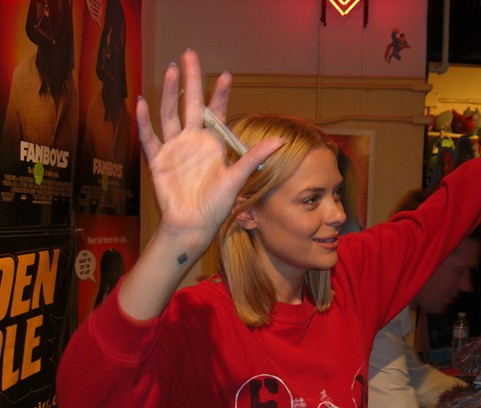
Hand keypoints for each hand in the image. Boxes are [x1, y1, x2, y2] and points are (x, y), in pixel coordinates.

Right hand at [136, 50, 283, 246]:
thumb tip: (281, 140)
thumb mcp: (238, 177)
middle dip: (190, 79)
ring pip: (169, 114)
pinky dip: (144, 121)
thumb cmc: (217, 204)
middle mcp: (193, 140)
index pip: (216, 112)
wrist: (193, 224)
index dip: (220, 93)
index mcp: (213, 143)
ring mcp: (174, 148)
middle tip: (190, 54)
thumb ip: (254, 156)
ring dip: (170, 93)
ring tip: (173, 70)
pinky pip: (149, 137)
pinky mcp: (158, 159)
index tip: (225, 74)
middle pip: (190, 104)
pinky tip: (143, 102)